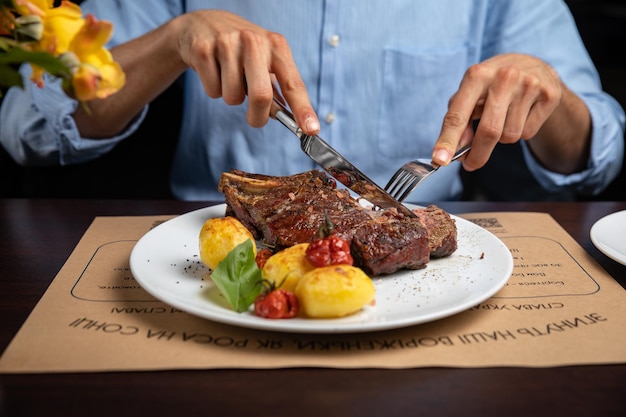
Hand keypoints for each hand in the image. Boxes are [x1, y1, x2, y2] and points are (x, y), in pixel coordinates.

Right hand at [174, 10, 319, 133]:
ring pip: (232, 97)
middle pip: (261, 96)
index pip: (293, 84)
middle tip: (255, 119)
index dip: (303, 109)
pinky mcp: (203, 50)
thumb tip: (286, 116)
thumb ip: (275, 87)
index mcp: (276, 46)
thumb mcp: (263, 60)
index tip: (311, 129)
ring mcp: (227, 43)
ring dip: (231, 97)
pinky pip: (212, 91)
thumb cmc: (239, 49)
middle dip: (258, 116)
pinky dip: (213, 89)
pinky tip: (213, 70)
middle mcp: (254, 41)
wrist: (200, 24)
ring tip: (228, 77)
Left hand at [432, 53, 561, 170]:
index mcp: (477, 75)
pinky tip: (521, 114)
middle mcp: (504, 77)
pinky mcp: (549, 95)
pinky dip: (520, 131)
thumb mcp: (470, 94)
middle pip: (488, 132)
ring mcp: (529, 85)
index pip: (458, 115)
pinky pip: (527, 133)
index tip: (439, 160)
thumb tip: (457, 151)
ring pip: (509, 136)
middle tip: (470, 165)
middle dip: (477, 155)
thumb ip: (459, 121)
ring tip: (503, 118)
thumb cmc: (492, 84)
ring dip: (501, 138)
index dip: (447, 140)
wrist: (533, 65)